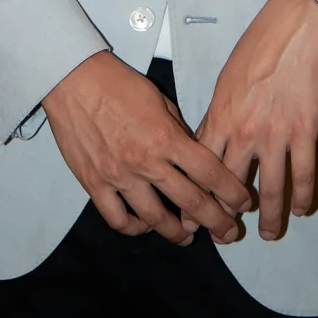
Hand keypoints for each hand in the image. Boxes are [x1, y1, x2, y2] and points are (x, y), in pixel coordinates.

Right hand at [42, 51, 250, 246]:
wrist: (75, 80)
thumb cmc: (117, 83)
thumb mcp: (159, 99)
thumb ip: (178, 130)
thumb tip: (191, 153)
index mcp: (167, 138)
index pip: (210, 173)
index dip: (231, 192)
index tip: (242, 203)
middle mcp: (147, 162)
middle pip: (191, 203)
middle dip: (216, 222)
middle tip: (228, 232)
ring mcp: (120, 176)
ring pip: (156, 219)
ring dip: (177, 233)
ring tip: (187, 238)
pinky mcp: (96, 184)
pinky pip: (118, 219)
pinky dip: (134, 228)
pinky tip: (144, 226)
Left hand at [184, 0, 317, 242]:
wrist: (292, 27)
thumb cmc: (256, 47)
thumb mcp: (225, 81)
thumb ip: (217, 115)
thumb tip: (209, 142)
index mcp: (220, 116)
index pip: (201, 168)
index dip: (196, 197)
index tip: (193, 219)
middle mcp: (244, 131)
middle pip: (232, 186)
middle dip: (229, 217)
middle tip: (229, 235)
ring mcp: (275, 134)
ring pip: (271, 190)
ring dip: (271, 218)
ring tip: (270, 234)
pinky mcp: (304, 130)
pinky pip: (303, 174)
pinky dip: (302, 197)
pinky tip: (300, 209)